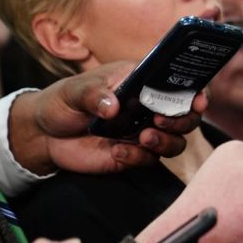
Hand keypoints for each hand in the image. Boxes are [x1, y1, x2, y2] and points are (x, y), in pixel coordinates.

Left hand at [10, 61, 205, 174]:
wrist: (44, 134)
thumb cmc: (63, 101)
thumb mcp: (75, 91)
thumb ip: (94, 95)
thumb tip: (113, 106)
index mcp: (144, 82)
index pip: (182, 83)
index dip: (198, 91)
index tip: (197, 101)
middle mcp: (151, 107)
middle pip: (187, 116)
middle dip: (182, 121)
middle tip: (160, 122)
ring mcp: (145, 131)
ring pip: (177, 141)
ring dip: (166, 141)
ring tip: (143, 138)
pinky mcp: (134, 154)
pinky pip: (150, 160)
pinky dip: (138, 157)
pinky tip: (117, 151)